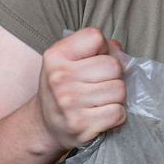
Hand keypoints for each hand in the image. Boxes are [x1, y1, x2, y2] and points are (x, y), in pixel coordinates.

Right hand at [34, 27, 125, 149]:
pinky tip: (101, 115)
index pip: (95, 37)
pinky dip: (116, 115)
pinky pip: (118, 113)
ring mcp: (69, 102)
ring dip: (116, 97)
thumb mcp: (68, 61)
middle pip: (113, 65)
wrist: (44, 125)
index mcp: (56, 55)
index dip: (103, 49)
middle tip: (98, 86)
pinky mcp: (81, 123)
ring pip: (120, 90)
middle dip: (113, 76)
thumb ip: (95, 48)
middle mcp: (59, 77)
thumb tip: (120, 51)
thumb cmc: (63, 89)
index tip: (95, 62)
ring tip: (99, 101)